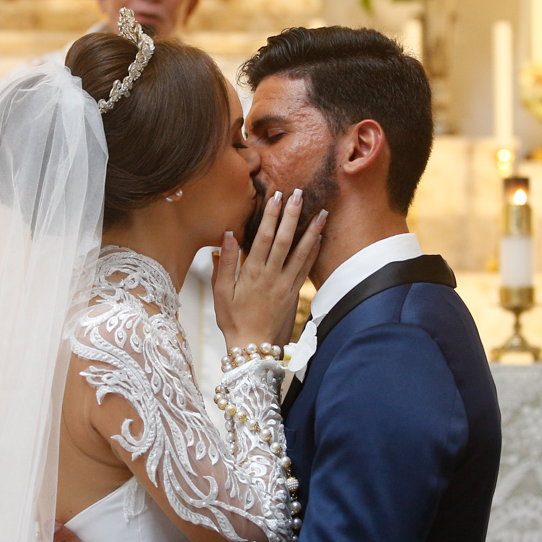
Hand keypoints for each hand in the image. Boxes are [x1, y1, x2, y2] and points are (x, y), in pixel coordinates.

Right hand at [212, 189, 325, 350]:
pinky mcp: (294, 294)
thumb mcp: (220, 294)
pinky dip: (313, 252)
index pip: (263, 238)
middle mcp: (271, 276)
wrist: (253, 348)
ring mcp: (285, 285)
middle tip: (299, 193)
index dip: (270, 216)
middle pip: (284, 240)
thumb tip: (228, 236)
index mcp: (251, 273)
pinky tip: (319, 238)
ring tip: (321, 212)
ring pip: (300, 253)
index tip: (276, 196)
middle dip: (292, 215)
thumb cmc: (232, 320)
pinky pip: (305, 269)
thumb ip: (224, 264)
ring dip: (311, 230)